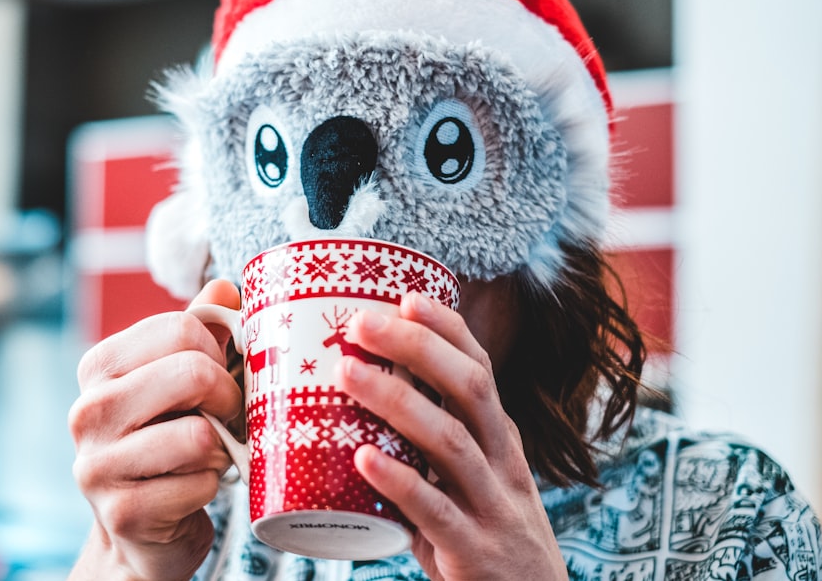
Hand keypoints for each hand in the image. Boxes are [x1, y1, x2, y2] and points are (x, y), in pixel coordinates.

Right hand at [67, 280, 241, 580]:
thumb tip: (224, 287)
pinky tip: (192, 488)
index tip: (222, 375)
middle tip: (228, 415)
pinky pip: (198, 484)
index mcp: (100, 365)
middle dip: (229, 397)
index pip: (182, 327)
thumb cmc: (167, 440)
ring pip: (199, 434)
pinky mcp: (120, 512)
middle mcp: (88, 410)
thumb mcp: (179, 380)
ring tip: (209, 453)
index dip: (221, 351)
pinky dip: (210, 486)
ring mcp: (97, 464)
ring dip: (222, 447)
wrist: (141, 529)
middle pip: (192, 372)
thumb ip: (199, 332)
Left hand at [335, 292, 567, 580]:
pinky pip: (436, 511)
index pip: (481, 369)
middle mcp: (502, 463)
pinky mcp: (475, 551)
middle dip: (418, 348)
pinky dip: (399, 481)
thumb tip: (358, 404)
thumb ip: (427, 449)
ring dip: (397, 401)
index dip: (447, 330)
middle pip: (470, 389)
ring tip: (347, 374)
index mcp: (499, 440)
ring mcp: (492, 507)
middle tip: (363, 323)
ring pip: (450, 441)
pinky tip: (363, 458)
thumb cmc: (486, 537)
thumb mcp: (470, 483)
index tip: (406, 297)